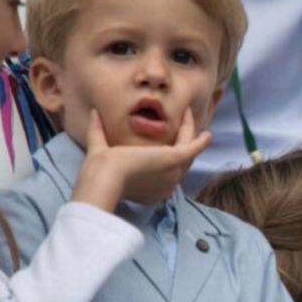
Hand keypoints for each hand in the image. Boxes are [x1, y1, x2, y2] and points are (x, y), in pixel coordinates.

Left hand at [70, 108, 211, 210]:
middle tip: (182, 120)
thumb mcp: (99, 148)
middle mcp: (165, 185)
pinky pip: (192, 150)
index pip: (161, 167)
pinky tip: (207, 134)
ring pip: (186, 150)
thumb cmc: (97, 172)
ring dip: (189, 132)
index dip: (165, 149)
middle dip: (182, 139)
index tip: (166, 135)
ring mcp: (172, 174)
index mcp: (149, 188)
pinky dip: (200, 142)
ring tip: (188, 115)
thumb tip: (94, 113)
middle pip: (179, 159)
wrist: (104, 179)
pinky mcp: (174, 161)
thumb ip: (97, 132)